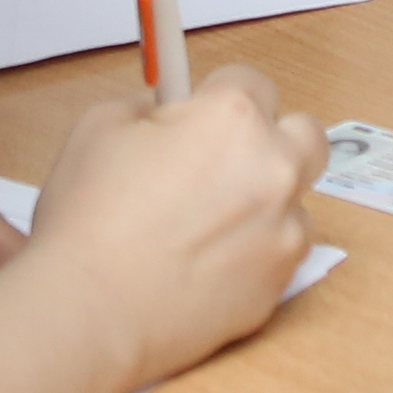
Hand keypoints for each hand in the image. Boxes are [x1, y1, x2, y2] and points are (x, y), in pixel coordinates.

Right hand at [5, 68, 323, 388]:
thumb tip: (165, 117)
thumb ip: (147, 109)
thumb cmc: (89, 220)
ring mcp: (285, 231)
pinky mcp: (281, 285)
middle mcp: (274, 168)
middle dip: (271, 139)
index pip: (251, 82)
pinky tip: (207, 266)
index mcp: (233, 118)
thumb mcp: (100, 127)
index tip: (198, 119)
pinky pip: (281, 254)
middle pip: (303, 134)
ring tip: (206, 227)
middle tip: (223, 162)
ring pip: (296, 200)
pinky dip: (255, 254)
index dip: (217, 99)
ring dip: (265, 203)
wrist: (90, 311)